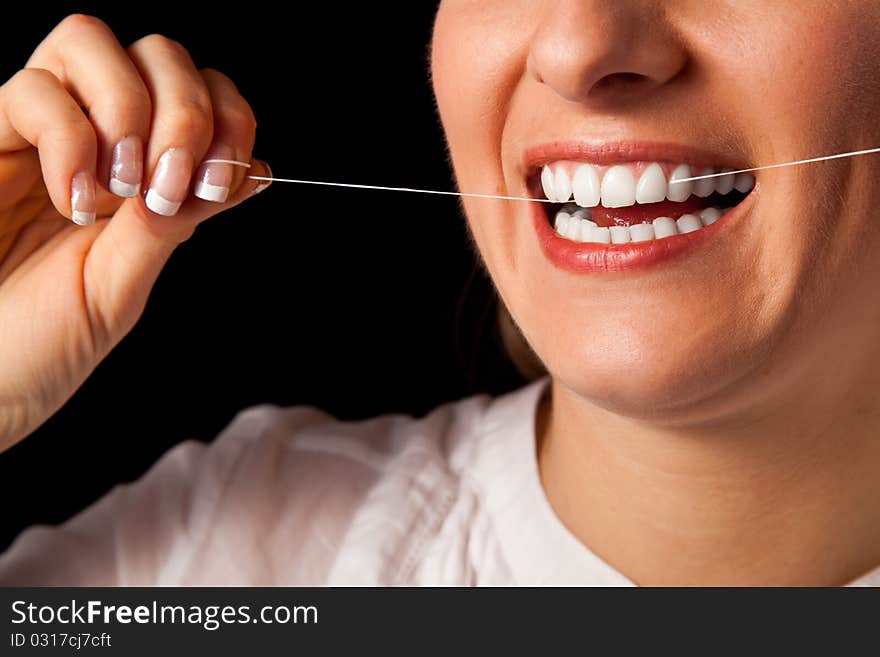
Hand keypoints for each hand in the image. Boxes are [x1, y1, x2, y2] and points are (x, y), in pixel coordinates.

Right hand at [0, 15, 269, 448]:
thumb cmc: (44, 341)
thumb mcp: (125, 282)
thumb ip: (179, 221)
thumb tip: (255, 172)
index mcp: (144, 174)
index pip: (203, 95)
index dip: (228, 118)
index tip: (225, 178)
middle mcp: (97, 140)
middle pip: (158, 53)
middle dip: (186, 110)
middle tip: (170, 184)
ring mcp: (40, 132)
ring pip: (90, 42)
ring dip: (128, 110)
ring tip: (120, 189)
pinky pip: (32, 92)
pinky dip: (70, 140)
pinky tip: (73, 199)